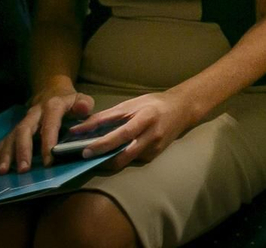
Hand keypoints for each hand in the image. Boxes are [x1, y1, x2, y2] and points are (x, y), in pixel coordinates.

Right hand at [0, 87, 94, 172]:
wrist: (52, 88)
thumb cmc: (69, 100)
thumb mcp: (81, 98)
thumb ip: (84, 104)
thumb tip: (83, 109)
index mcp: (52, 107)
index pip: (49, 126)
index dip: (48, 143)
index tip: (48, 162)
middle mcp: (34, 113)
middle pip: (24, 130)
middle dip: (22, 151)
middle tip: (23, 170)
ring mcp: (24, 120)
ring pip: (12, 135)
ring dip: (7, 154)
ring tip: (3, 171)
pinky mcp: (17, 126)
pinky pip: (6, 138)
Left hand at [71, 91, 196, 170]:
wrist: (182, 109)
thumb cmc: (153, 104)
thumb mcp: (131, 104)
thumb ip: (108, 116)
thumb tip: (84, 127)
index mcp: (146, 118)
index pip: (121, 134)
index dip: (102, 144)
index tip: (84, 149)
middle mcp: (151, 136)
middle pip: (123, 156)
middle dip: (102, 160)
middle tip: (85, 157)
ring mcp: (154, 148)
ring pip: (126, 161)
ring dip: (108, 161)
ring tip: (93, 156)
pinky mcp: (154, 156)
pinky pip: (132, 160)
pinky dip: (119, 158)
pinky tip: (110, 154)